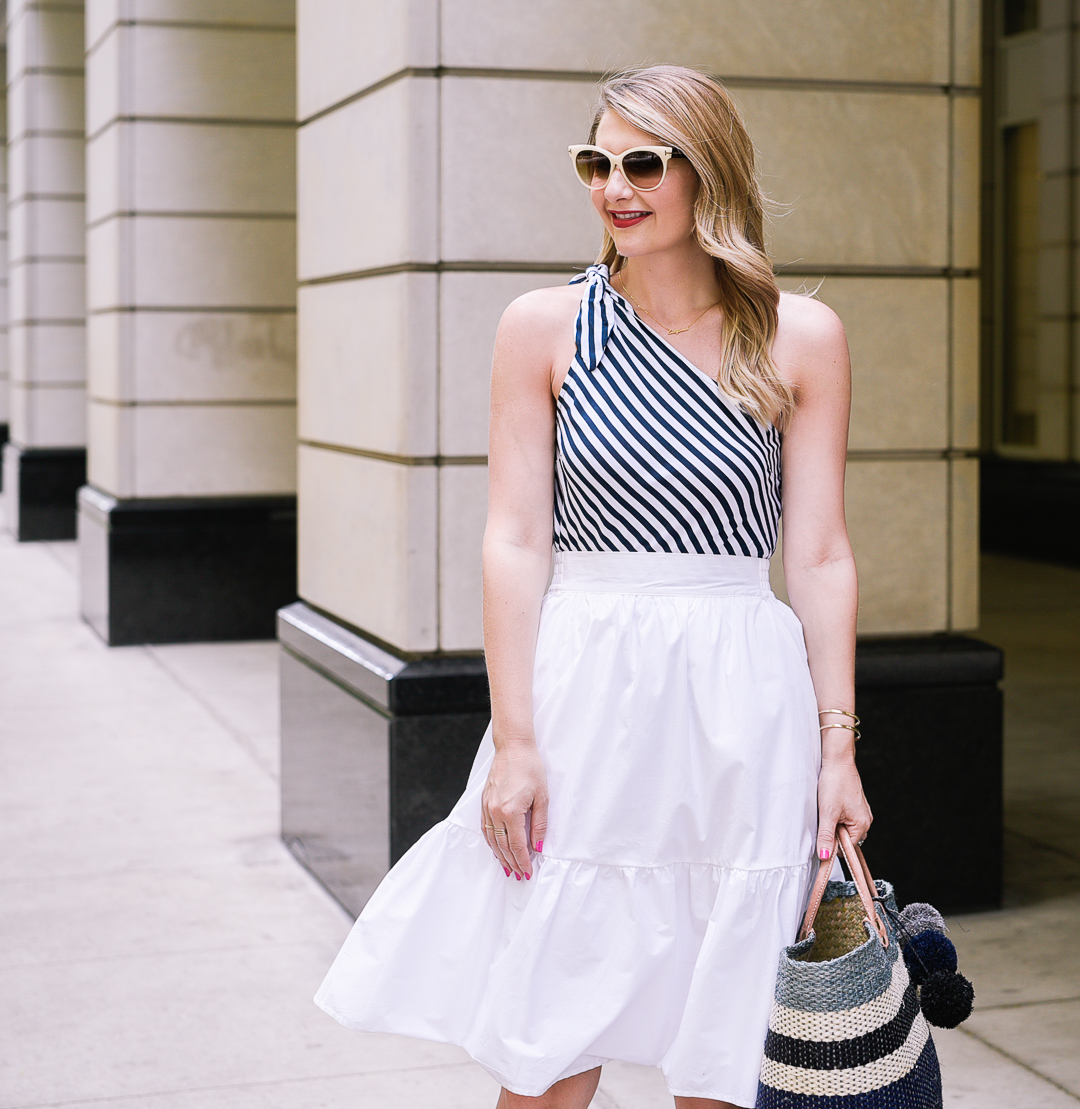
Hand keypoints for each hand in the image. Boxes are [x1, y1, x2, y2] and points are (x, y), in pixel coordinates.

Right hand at [481, 741, 547, 879]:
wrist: (513, 748)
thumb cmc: (530, 769)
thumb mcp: (542, 797)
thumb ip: (539, 824)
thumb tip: (537, 847)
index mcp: (511, 812)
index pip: (517, 845)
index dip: (523, 861)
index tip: (527, 872)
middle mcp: (495, 812)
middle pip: (503, 846)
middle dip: (512, 863)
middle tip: (519, 875)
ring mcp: (487, 807)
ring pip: (492, 839)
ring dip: (500, 856)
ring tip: (508, 868)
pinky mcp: (484, 802)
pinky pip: (485, 828)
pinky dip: (491, 842)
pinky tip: (496, 848)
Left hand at [816, 755, 871, 860]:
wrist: (838, 761)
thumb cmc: (834, 784)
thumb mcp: (827, 813)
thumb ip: (826, 836)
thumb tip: (825, 858)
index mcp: (862, 825)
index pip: (847, 848)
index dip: (833, 843)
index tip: (823, 832)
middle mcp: (866, 821)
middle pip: (846, 839)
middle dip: (834, 832)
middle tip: (826, 816)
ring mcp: (861, 813)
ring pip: (844, 828)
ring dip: (834, 823)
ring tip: (828, 808)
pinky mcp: (855, 806)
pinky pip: (845, 818)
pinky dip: (836, 815)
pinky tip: (830, 803)